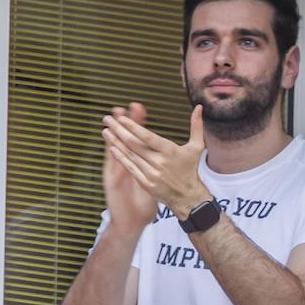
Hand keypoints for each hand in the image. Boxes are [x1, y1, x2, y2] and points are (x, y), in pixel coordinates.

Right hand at [101, 103, 156, 231]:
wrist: (133, 219)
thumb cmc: (144, 201)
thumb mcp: (153, 182)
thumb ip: (160, 165)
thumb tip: (170, 153)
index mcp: (139, 162)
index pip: (139, 137)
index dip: (137, 122)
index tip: (138, 107)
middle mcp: (127, 163)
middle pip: (127, 138)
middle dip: (126, 123)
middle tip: (124, 106)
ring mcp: (118, 170)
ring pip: (117, 147)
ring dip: (115, 132)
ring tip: (112, 116)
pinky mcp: (112, 179)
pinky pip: (113, 163)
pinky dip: (111, 151)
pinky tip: (108, 140)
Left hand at [102, 104, 210, 218]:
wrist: (188, 197)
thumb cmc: (190, 169)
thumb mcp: (196, 147)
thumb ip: (196, 126)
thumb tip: (199, 107)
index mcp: (170, 151)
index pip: (147, 136)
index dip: (133, 127)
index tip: (121, 118)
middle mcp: (159, 162)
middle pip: (134, 144)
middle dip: (118, 130)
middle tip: (107, 120)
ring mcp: (151, 173)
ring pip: (130, 154)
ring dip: (115, 142)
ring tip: (106, 131)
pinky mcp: (146, 183)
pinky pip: (130, 168)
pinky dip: (120, 158)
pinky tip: (112, 148)